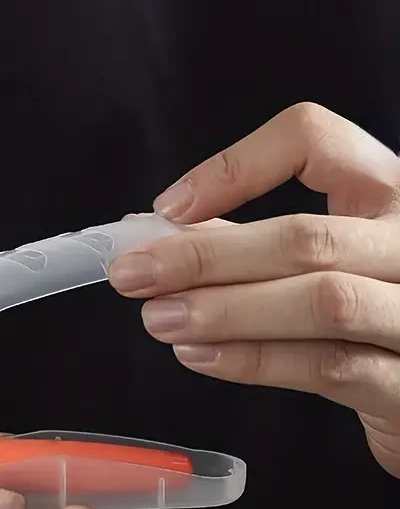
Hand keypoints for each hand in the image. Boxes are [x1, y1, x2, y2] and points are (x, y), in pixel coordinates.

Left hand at [108, 102, 399, 476]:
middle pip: (305, 235)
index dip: (237, 167)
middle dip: (205, 256)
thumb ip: (242, 242)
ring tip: (159, 318)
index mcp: (386, 194)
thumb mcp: (318, 261)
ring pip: (319, 301)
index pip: (316, 142)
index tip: (170, 206)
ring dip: (224, 310)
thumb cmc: (365, 313)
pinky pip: (328, 367)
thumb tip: (149, 231)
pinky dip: (255, 360)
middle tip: (133, 274)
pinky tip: (201, 354)